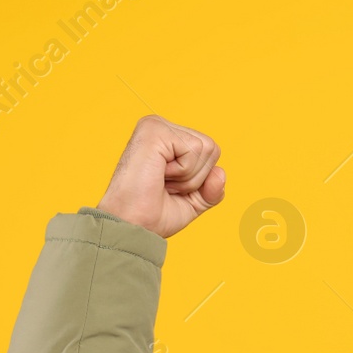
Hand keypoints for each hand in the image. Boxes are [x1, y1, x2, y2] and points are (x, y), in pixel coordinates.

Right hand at [96, 115, 226, 237]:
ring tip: (162, 180)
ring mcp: (157, 125)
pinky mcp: (155, 129)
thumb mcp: (193, 201)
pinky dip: (183, 171)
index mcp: (167, 140)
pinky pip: (194, 149)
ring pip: (206, 148)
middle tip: (165, 186)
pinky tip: (159, 174)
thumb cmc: (152, 214)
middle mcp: (161, 127)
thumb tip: (220, 172)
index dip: (199, 180)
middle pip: (212, 148)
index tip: (170, 189)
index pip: (210, 152)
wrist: (132, 226)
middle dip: (196, 178)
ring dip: (188, 176)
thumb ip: (212, 187)